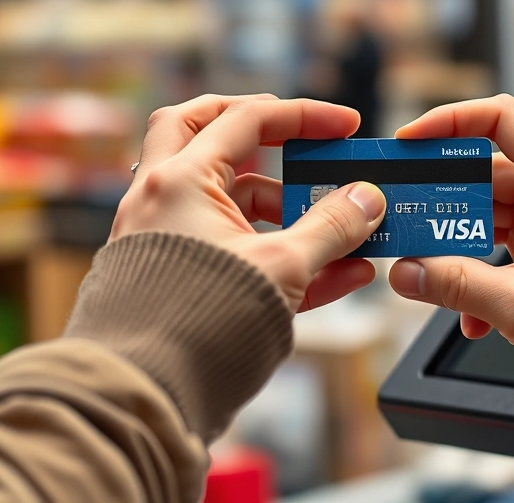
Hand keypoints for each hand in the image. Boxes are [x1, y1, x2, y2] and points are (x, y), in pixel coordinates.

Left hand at [112, 94, 385, 311]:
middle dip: (256, 128)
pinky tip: (336, 274)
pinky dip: (278, 253)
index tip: (345, 126)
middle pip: (204, 130)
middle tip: (297, 135)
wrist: (146, 397)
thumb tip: (367, 199)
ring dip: (285, 209)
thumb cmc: (198, 326)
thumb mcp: (281, 267)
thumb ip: (331, 227)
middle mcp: (161, 200)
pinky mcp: (178, 279)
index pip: (246, 120)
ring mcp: (165, 238)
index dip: (304, 117)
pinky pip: (234, 251)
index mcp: (179, 181)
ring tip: (342, 231)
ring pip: (227, 201)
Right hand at [388, 95, 513, 389]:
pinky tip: (472, 315)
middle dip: (440, 199)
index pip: (500, 119)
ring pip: (487, 213)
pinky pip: (501, 246)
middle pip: (482, 173)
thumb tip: (406, 273)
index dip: (449, 120)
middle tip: (404, 217)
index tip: (411, 141)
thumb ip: (454, 284)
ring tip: (430, 271)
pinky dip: (480, 274)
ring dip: (458, 245)